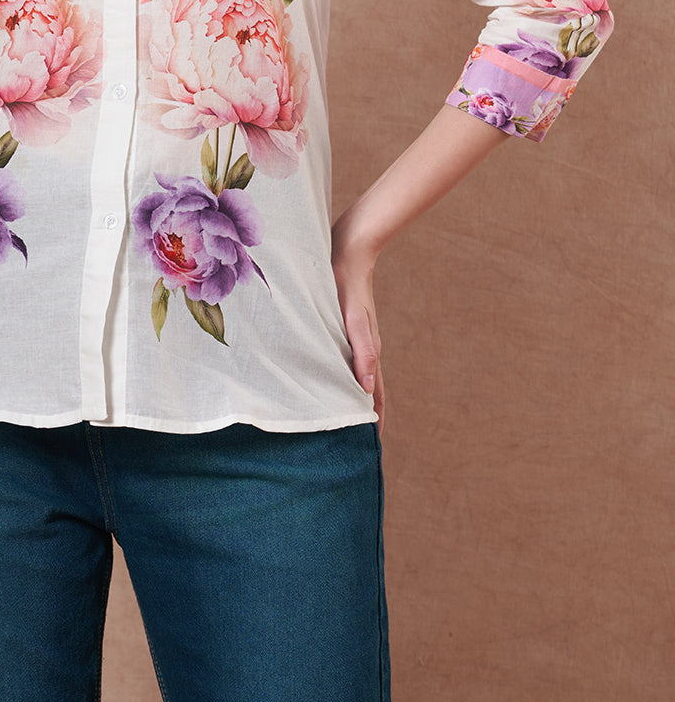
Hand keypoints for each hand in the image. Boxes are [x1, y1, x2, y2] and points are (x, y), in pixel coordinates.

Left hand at [331, 223, 384, 426]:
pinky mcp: (342, 326)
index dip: (374, 423)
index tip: (371, 450)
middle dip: (363, 417)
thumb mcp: (354, 318)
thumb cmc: (347, 285)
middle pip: (367, 391)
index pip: (375, 398)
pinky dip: (339, 375)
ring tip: (341, 419)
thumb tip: (366, 389)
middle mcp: (363, 349)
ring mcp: (353, 338)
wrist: (348, 250)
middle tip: (354, 444)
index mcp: (369, 352)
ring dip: (350, 398)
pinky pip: (342, 358)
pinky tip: (326, 377)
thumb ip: (362, 350)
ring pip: (354, 376)